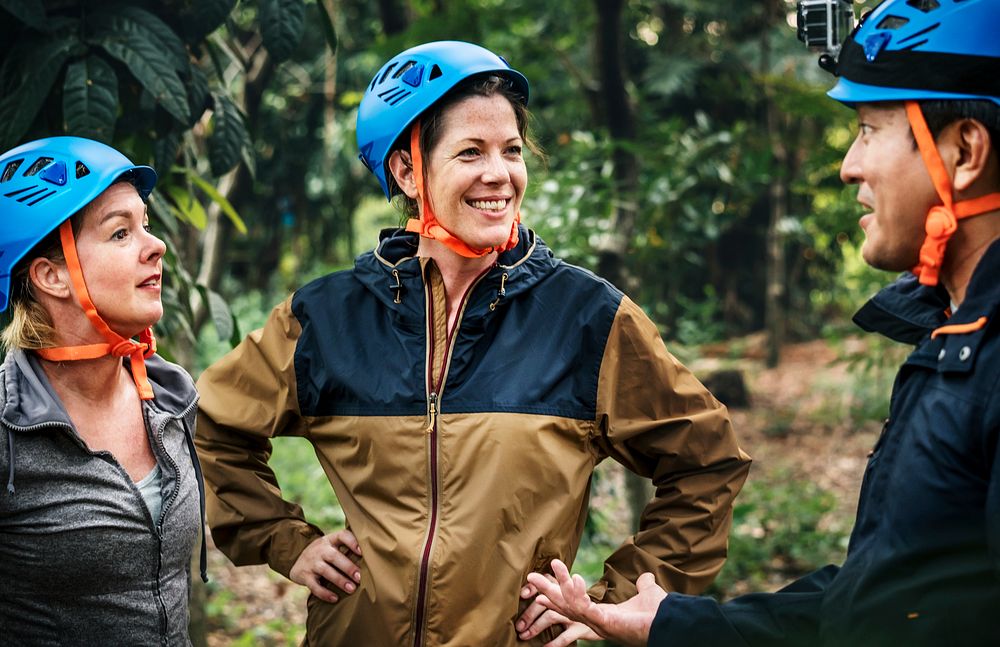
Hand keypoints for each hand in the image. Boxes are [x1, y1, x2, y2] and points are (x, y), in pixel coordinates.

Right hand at [289, 529, 362, 602]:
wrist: (297, 562)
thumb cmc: (324, 554)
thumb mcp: (332, 546)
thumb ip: (347, 548)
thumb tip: (374, 556)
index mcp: (330, 540)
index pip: (342, 536)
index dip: (352, 542)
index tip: (362, 552)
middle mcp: (320, 549)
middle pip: (334, 556)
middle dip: (348, 567)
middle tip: (360, 578)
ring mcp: (311, 562)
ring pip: (325, 571)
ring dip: (339, 580)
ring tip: (352, 589)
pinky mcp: (305, 576)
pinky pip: (314, 586)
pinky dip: (324, 593)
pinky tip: (335, 598)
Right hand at [526, 559, 666, 646]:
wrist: (672, 624)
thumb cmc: (660, 614)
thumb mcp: (648, 594)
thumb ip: (644, 585)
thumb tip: (647, 577)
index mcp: (603, 615)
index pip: (573, 605)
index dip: (557, 596)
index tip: (541, 587)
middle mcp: (597, 622)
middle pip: (564, 606)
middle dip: (547, 590)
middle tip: (531, 575)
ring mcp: (599, 624)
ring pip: (570, 605)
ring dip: (559, 585)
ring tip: (555, 564)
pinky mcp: (604, 623)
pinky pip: (584, 608)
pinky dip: (577, 594)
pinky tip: (575, 577)